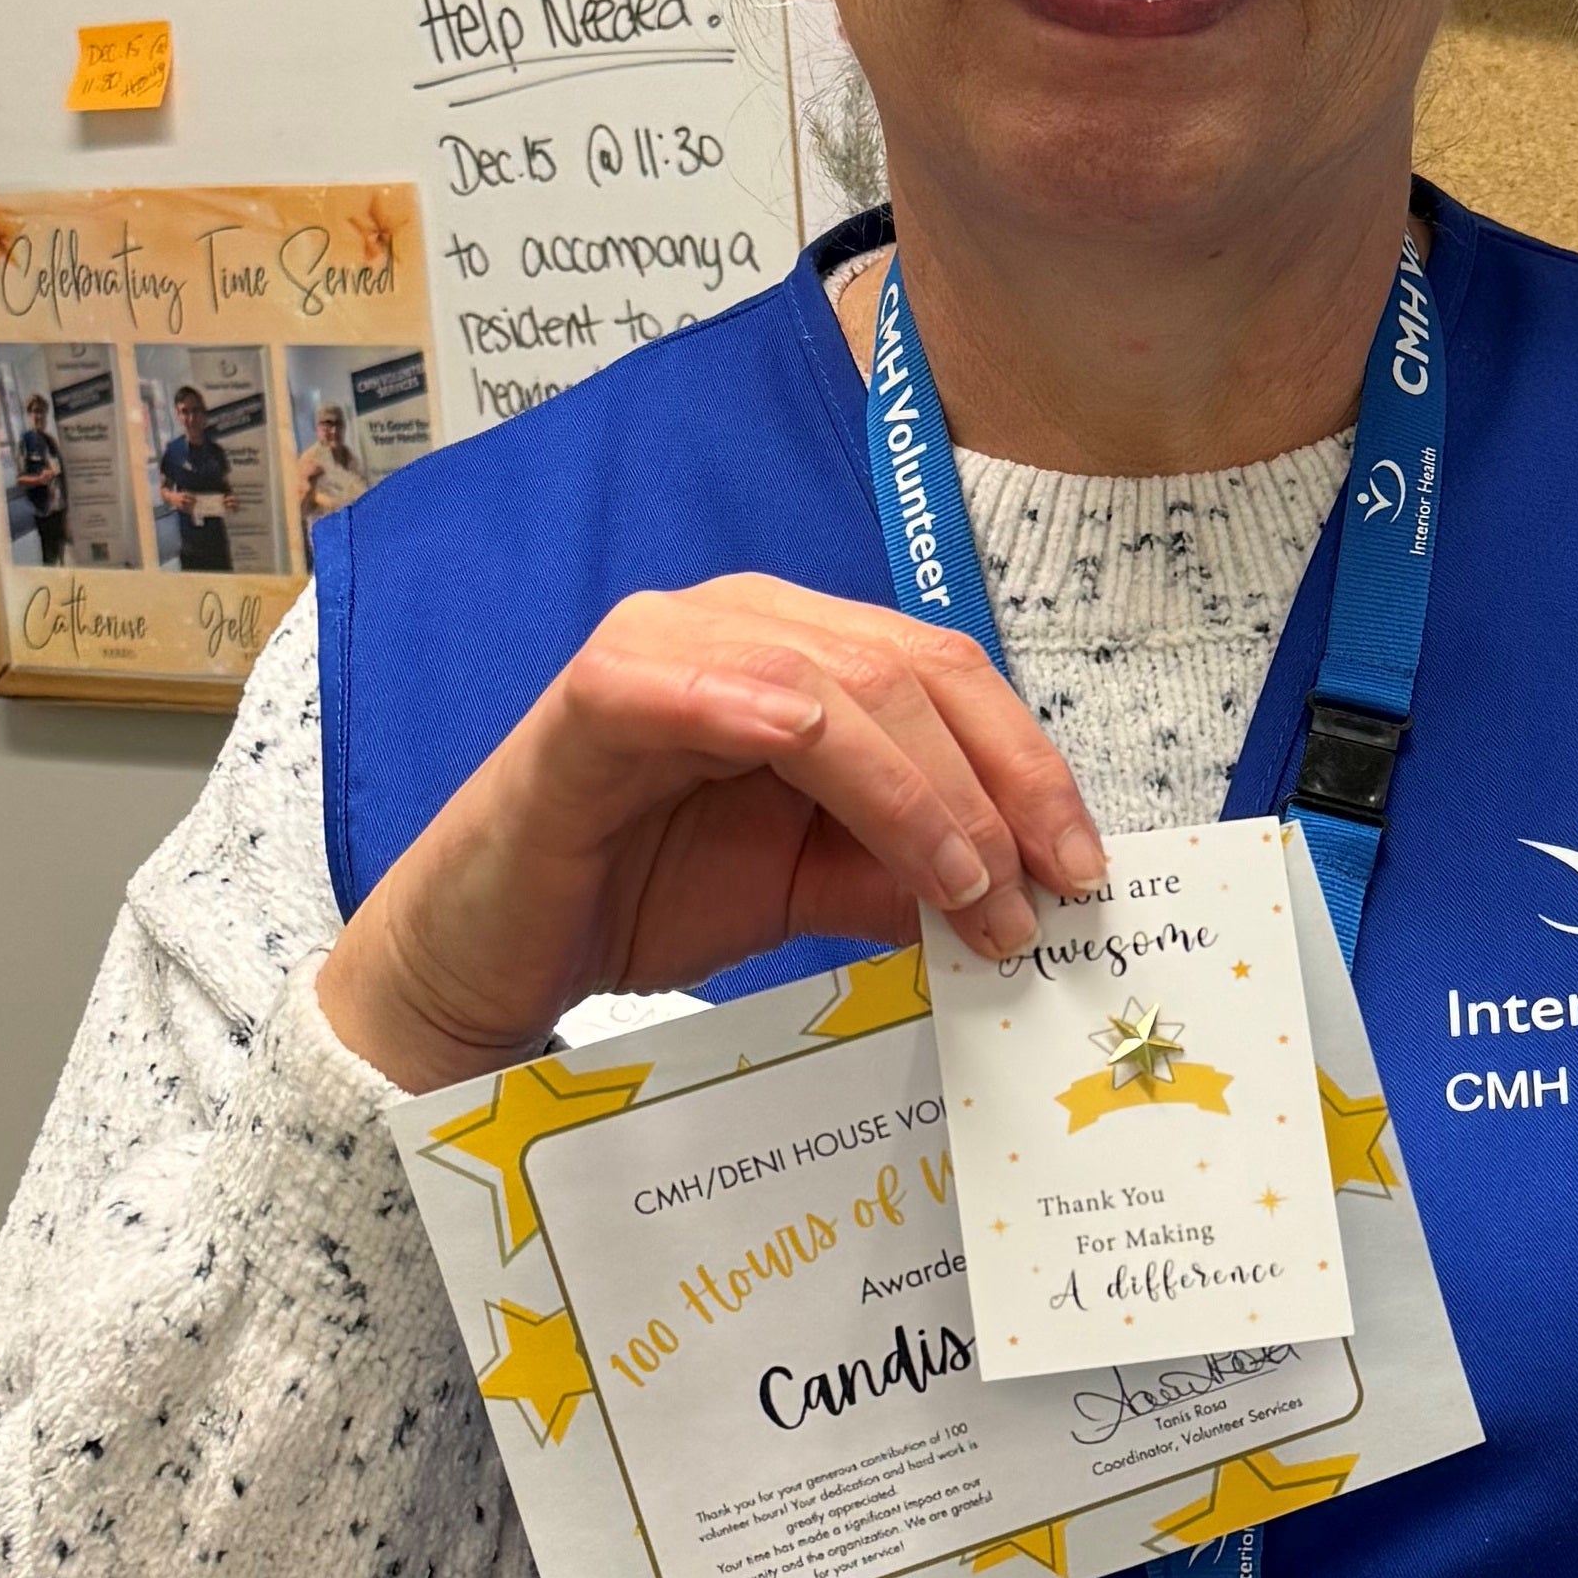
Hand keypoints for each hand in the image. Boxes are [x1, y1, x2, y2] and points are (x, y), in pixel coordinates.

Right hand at [315, 573, 1107, 1092]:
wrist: (496, 954)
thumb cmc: (640, 896)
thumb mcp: (810, 886)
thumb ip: (903, 871)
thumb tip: (1024, 893)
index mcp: (800, 649)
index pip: (945, 677)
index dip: (1027, 767)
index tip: (1082, 871)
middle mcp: (741, 622)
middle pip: (910, 672)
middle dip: (994, 790)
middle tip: (1038, 901)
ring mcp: (664, 647)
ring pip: (832, 684)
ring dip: (918, 793)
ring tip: (967, 893)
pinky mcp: (594, 696)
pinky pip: (691, 682)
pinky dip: (770, 720)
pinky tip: (827, 776)